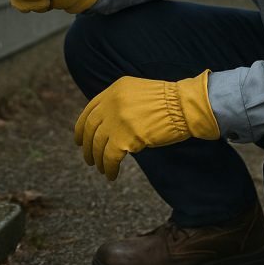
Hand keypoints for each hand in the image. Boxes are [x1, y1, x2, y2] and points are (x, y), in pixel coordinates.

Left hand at [73, 70, 219, 180]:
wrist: (184, 106)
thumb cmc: (169, 102)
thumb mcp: (138, 92)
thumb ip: (121, 103)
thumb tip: (109, 124)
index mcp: (114, 90)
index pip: (89, 110)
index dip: (81, 127)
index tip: (79, 139)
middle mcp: (112, 102)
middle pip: (90, 128)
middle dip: (87, 146)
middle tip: (89, 159)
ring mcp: (117, 119)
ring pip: (98, 144)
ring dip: (98, 159)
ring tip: (101, 169)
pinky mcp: (125, 137)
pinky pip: (110, 157)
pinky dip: (109, 168)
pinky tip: (111, 175)